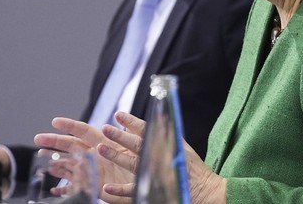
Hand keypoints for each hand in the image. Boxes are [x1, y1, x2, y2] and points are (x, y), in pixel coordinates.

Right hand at [34, 115, 137, 203]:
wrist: (150, 180)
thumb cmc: (146, 160)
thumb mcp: (139, 142)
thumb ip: (129, 129)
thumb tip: (115, 117)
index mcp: (106, 142)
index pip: (85, 131)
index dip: (70, 125)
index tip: (55, 121)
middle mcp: (97, 155)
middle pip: (73, 145)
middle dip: (55, 141)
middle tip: (38, 138)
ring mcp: (94, 170)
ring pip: (71, 164)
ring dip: (56, 162)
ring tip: (41, 158)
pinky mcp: (95, 186)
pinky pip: (77, 187)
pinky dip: (65, 189)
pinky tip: (53, 189)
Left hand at [99, 113, 224, 203]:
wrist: (202, 189)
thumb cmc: (191, 167)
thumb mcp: (180, 146)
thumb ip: (168, 133)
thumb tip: (159, 117)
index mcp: (165, 144)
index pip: (146, 129)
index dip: (131, 121)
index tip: (119, 114)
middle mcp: (158, 156)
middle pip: (135, 144)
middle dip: (119, 135)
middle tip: (105, 128)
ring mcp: (153, 172)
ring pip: (130, 162)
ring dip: (114, 155)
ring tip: (100, 148)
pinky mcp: (151, 188)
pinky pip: (132, 189)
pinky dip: (118, 189)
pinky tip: (106, 187)